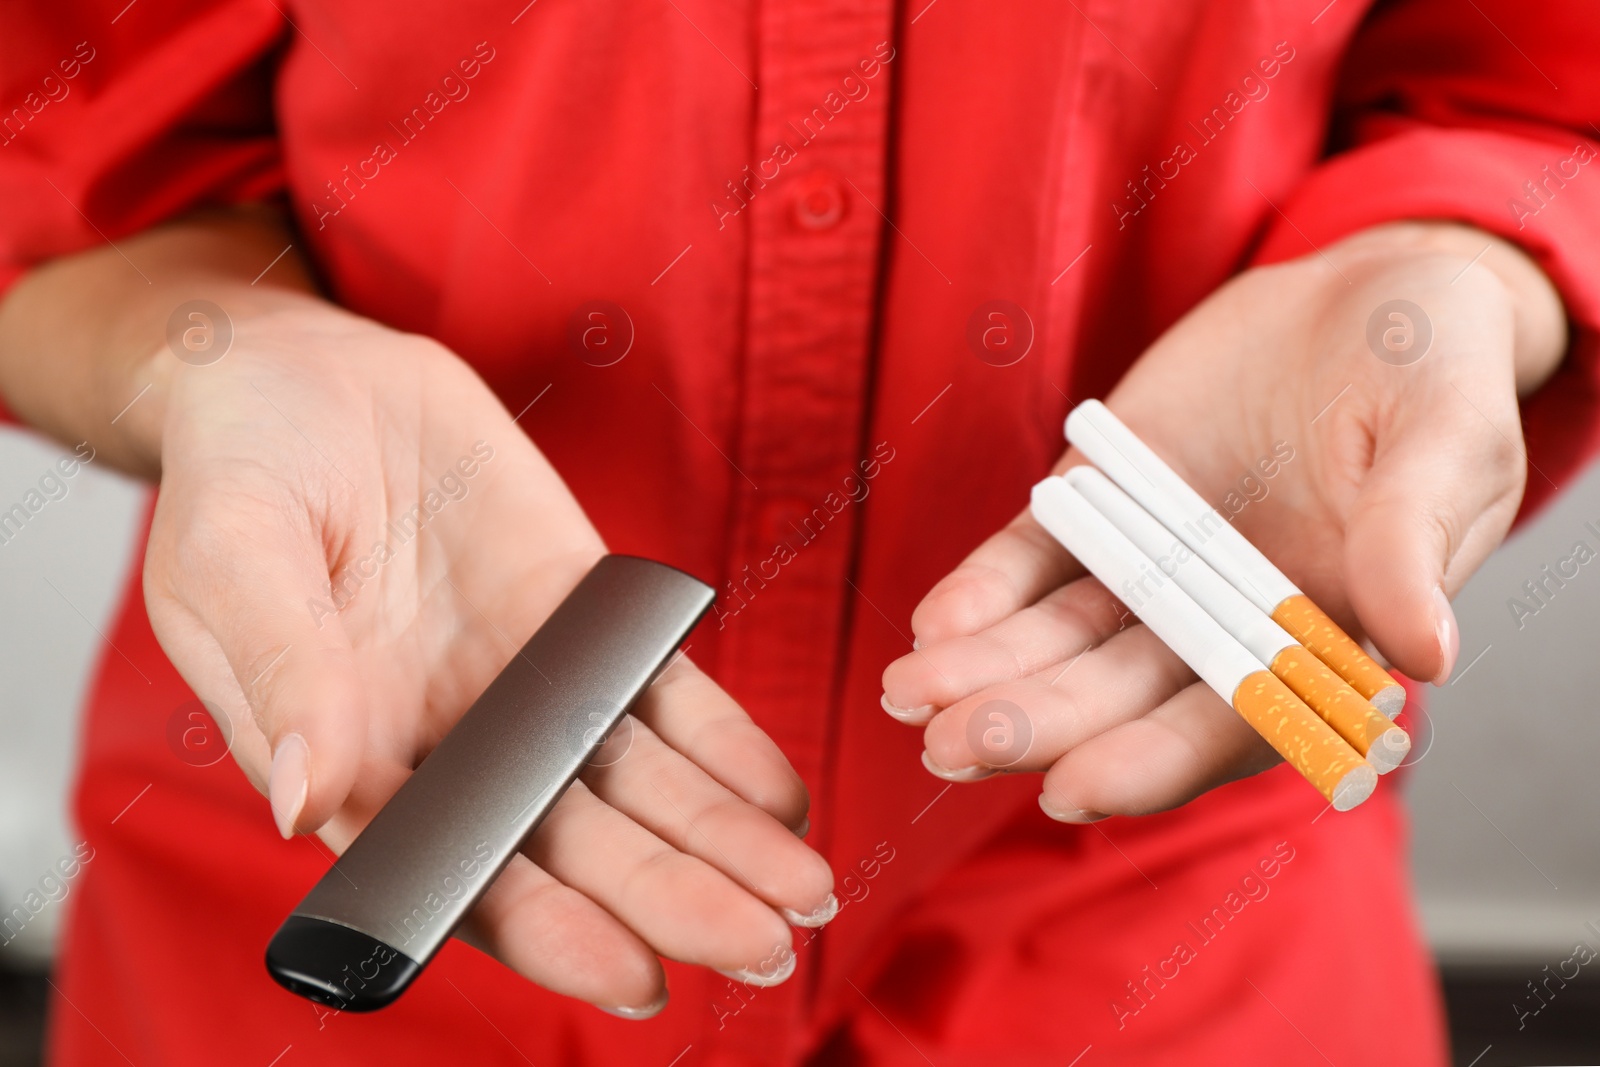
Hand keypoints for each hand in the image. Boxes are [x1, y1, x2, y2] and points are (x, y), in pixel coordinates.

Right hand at [141, 296, 832, 1013]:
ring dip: (724, 843)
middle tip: (768, 949)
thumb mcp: (231, 555)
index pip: (464, 877)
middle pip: (579, 849)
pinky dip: (726, 747)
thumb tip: (305, 796)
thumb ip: (279, 672)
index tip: (637, 975)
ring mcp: (528, 688)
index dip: (553, 931)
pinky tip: (780, 798)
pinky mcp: (583, 618)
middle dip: (674, 901)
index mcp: (355, 765)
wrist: (309, 376)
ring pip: (639, 787)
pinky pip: (665, 695)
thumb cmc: (239, 473)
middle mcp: (456, 748)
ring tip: (803, 893)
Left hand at [882, 222, 1565, 820]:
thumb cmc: (1436, 368)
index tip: (1067, 791)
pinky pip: (1034, 558)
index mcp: (1318, 638)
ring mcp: (1156, 564)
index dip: (1151, 761)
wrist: (1369, 288)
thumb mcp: (1448, 438)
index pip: (1228, 723)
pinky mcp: (1104, 504)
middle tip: (949, 746)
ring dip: (986, 670)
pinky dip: (986, 591)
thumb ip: (1415, 540)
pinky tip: (932, 625)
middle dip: (1036, 722)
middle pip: (1121, 693)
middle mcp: (1224, 619)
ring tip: (907, 696)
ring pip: (1062, 637)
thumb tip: (1423, 655)